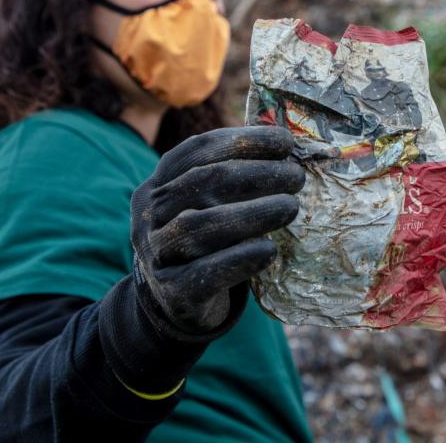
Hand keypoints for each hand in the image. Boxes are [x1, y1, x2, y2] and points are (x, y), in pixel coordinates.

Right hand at [130, 126, 303, 339]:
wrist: (176, 304)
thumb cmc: (204, 243)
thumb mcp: (205, 206)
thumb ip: (232, 180)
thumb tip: (289, 149)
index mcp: (157, 185)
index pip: (196, 151)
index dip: (242, 141)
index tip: (285, 142)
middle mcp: (150, 216)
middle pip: (202, 184)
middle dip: (255, 174)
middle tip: (295, 177)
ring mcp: (157, 255)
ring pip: (201, 227)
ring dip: (253, 213)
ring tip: (291, 207)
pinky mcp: (174, 293)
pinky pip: (206, 273)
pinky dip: (240, 259)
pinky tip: (270, 250)